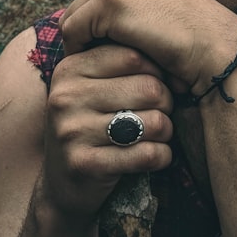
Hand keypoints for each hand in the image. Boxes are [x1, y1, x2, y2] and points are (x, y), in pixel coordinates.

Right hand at [37, 43, 174, 220]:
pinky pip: (147, 155)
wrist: (63, 186)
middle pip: (149, 88)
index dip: (158, 72)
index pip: (133, 55)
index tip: (161, 85)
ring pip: (153, 122)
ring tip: (156, 135)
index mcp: (70, 69)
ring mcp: (72, 131)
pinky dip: (162, 157)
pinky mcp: (84, 165)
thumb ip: (122, 63)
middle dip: (167, 103)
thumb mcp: (96, 88)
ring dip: (165, 132)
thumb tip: (173, 50)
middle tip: (160, 114)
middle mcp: (66, 96)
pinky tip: (155, 157)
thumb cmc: (93, 126)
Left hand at [58, 0, 236, 92]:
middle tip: (109, 63)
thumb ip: (120, 2)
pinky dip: (85, 54)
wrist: (213, 46)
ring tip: (109, 67)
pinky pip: (73, 33)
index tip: (112, 50)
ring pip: (71, 21)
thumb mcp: (148, 5)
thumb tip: (78, 23)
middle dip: (89, 37)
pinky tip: (108, 67)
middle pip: (77, 7)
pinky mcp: (109, 1)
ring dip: (87, 47)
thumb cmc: (184, 35)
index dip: (96, 28)